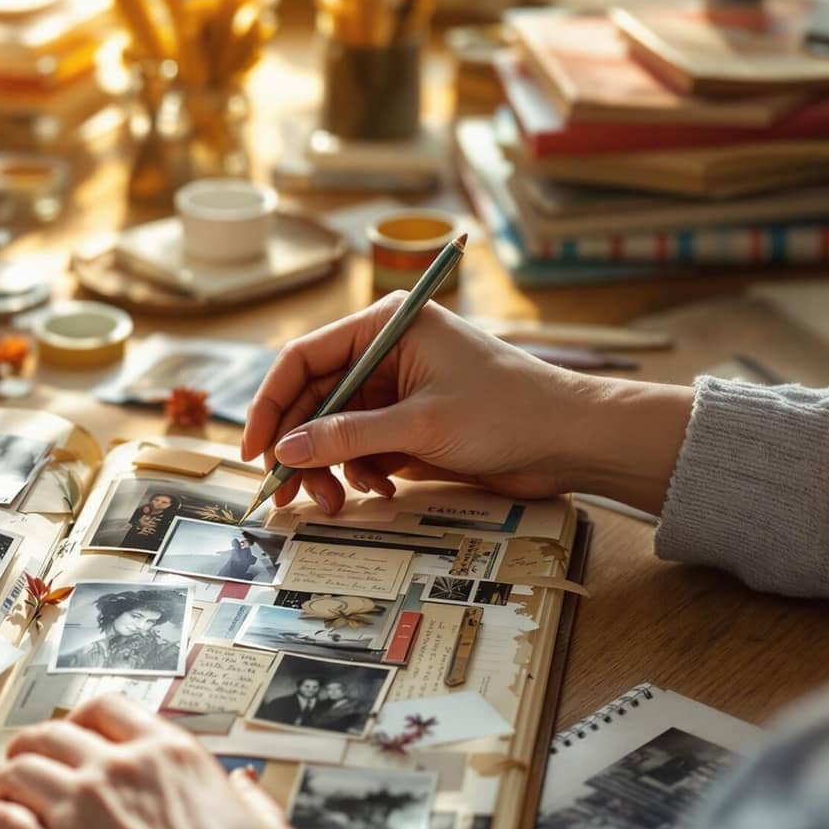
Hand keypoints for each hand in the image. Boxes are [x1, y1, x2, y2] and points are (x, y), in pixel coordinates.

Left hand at [0, 696, 327, 828]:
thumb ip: (251, 803)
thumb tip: (245, 788)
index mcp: (171, 755)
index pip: (109, 709)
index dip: (83, 719)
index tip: (74, 732)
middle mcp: (117, 769)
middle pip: (52, 735)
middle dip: (33, 745)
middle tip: (24, 761)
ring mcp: (77, 810)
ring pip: (17, 771)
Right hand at [240, 295, 694, 513]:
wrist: (573, 439)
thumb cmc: (508, 412)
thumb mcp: (420, 425)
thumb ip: (348, 436)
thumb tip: (285, 451)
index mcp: (385, 326)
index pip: (303, 359)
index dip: (271, 404)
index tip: (255, 451)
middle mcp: (385, 352)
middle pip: (314, 399)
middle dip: (299, 447)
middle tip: (286, 493)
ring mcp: (397, 389)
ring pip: (334, 429)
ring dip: (329, 467)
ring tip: (334, 502)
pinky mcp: (410, 422)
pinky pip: (362, 447)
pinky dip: (359, 472)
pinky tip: (377, 489)